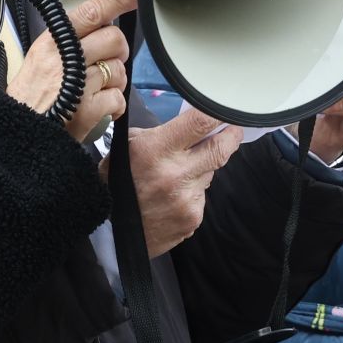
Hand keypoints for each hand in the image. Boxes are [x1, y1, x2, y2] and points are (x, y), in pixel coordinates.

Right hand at [8, 0, 132, 142]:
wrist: (17, 134)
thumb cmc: (29, 99)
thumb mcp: (40, 59)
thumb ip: (67, 42)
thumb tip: (98, 26)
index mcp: (52, 42)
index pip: (91, 12)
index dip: (117, 1)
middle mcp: (65, 59)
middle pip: (114, 38)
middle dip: (118, 51)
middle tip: (106, 62)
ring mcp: (79, 84)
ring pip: (119, 69)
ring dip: (114, 82)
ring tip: (95, 91)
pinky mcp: (88, 109)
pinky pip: (119, 98)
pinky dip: (114, 107)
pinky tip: (99, 110)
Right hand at [118, 106, 243, 256]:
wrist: (110, 230)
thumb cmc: (117, 181)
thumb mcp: (129, 146)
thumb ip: (161, 133)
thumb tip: (191, 127)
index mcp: (156, 149)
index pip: (199, 123)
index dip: (218, 115)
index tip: (226, 113)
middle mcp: (175, 174)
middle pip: (220, 149)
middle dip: (231, 137)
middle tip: (232, 131)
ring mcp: (187, 199)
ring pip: (209, 173)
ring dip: (201, 169)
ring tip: (178, 175)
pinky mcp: (193, 218)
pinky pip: (201, 196)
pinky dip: (192, 193)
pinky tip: (173, 198)